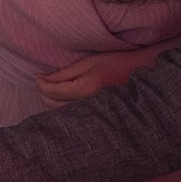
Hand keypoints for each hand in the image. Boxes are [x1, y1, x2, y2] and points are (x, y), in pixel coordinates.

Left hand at [34, 42, 170, 107]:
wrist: (143, 73)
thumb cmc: (116, 62)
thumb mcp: (89, 62)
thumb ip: (64, 73)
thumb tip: (41, 79)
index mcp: (87, 87)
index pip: (52, 92)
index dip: (41, 84)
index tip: (37, 76)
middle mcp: (90, 104)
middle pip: (53, 105)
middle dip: (44, 94)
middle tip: (44, 81)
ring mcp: (95, 113)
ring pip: (61, 114)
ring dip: (52, 103)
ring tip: (54, 88)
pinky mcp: (99, 118)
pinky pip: (74, 116)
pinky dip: (64, 109)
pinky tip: (65, 99)